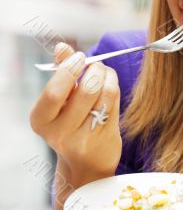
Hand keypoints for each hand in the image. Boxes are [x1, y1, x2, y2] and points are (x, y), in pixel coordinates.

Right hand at [30, 42, 121, 185]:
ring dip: (108, 76)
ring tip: (105, 72)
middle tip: (97, 64)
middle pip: (86, 90)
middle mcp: (59, 133)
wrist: (86, 163)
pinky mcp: (105, 139)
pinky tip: (111, 85)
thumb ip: (61, 74)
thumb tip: (61, 47)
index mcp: (41, 120)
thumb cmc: (70, 124)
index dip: (70, 69)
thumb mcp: (60, 102)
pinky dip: (114, 88)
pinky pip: (114, 104)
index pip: (55, 92)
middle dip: (96, 70)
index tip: (80, 57)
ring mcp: (84, 139)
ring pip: (105, 95)